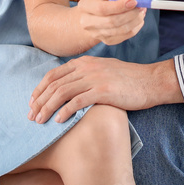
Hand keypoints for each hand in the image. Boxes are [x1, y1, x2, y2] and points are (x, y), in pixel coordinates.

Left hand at [28, 56, 180, 123]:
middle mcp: (87, 67)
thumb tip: (69, 86)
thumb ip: (86, 74)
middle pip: (54, 84)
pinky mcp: (103, 90)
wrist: (151, 81)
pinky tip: (58, 122)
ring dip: (47, 108)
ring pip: (62, 92)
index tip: (32, 102)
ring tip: (40, 121)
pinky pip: (77, 101)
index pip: (53, 74)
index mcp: (85, 62)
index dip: (39, 89)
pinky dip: (65, 112)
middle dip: (39, 101)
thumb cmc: (129, 79)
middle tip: (31, 116)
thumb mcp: (104, 70)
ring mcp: (95, 78)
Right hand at [75, 0, 145, 45]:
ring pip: (120, 30)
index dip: (119, 6)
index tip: (134, 1)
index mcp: (85, 6)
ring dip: (135, 21)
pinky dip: (135, 28)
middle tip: (142, 7)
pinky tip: (138, 20)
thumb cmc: (100, 2)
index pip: (102, 9)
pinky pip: (125, 36)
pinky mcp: (107, 41)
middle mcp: (87, 23)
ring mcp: (97, 34)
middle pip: (112, 22)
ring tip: (142, 12)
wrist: (91, 19)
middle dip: (130, 14)